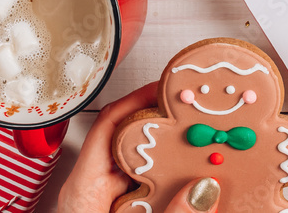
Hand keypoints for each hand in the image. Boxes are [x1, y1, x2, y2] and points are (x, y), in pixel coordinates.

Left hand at [58, 84, 220, 212]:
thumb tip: (204, 190)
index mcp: (84, 189)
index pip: (110, 123)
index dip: (139, 98)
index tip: (170, 86)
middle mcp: (91, 192)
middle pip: (130, 141)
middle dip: (165, 125)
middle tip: (197, 112)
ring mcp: (104, 205)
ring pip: (141, 166)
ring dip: (171, 155)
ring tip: (203, 142)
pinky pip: (145, 189)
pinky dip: (169, 181)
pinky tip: (194, 184)